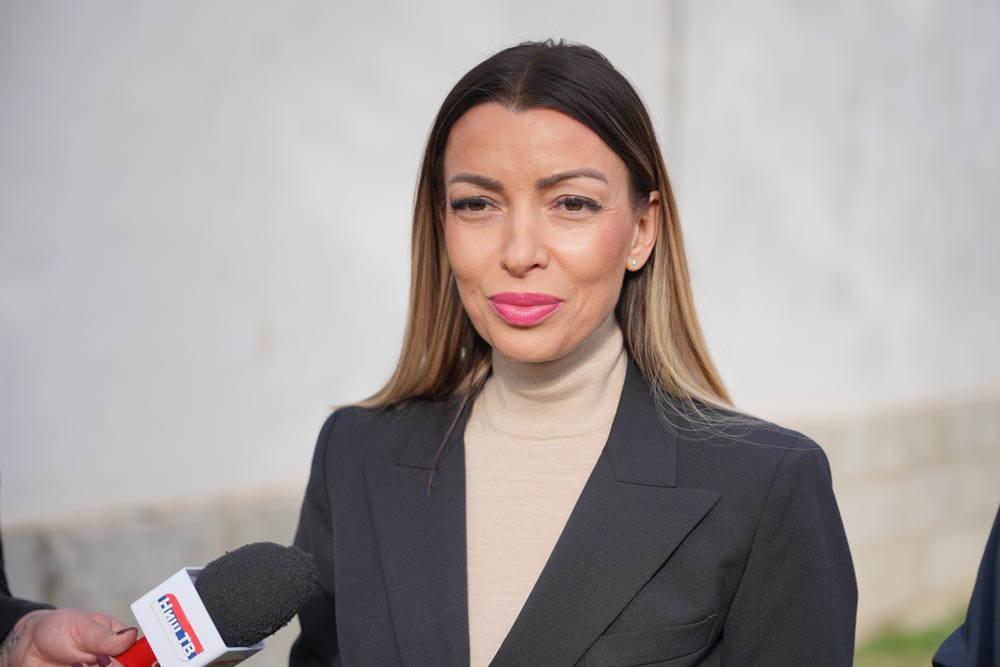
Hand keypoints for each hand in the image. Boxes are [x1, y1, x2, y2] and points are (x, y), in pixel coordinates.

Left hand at [0, 609, 137, 666]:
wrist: (28, 647)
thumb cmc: (58, 629)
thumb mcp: (81, 627)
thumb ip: (105, 637)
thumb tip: (132, 635)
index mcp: (123, 646)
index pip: (144, 657)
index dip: (147, 661)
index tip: (123, 660)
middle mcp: (116, 665)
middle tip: (94, 660)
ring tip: (74, 664)